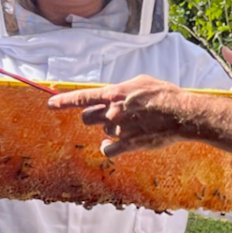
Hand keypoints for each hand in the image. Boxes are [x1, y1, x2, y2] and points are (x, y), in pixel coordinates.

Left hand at [48, 75, 193, 157]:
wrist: (180, 114)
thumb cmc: (163, 95)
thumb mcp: (140, 82)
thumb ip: (122, 89)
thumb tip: (111, 95)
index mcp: (114, 94)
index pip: (82, 97)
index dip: (63, 101)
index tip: (51, 104)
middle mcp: (112, 111)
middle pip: (87, 118)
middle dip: (94, 117)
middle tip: (109, 115)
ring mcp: (119, 129)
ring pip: (103, 132)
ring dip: (112, 130)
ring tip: (132, 125)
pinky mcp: (128, 144)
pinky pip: (109, 150)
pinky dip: (109, 149)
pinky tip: (115, 146)